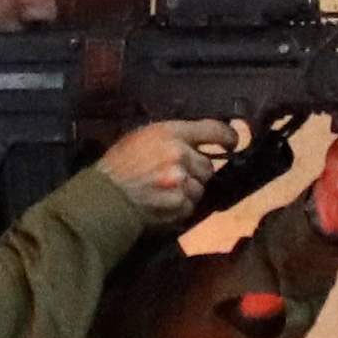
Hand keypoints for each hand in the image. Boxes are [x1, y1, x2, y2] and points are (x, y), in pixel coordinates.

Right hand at [95, 116, 248, 225]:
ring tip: (165, 192)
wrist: (105, 195)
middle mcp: (179, 154)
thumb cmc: (119, 165)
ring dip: (188, 191)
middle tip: (176, 176)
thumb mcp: (142, 138)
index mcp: (170, 133)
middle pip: (207, 165)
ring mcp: (181, 180)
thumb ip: (171, 138)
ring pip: (200, 188)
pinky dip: (180, 207)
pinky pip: (191, 205)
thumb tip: (197, 142)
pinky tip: (162, 204)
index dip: (227, 136)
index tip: (232, 142)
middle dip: (196, 172)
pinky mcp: (179, 203)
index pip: (212, 130)